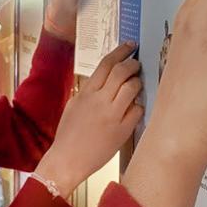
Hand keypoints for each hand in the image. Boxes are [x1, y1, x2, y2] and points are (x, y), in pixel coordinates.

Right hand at [35, 43, 141, 192]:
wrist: (68, 160)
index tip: (130, 46)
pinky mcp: (122, 130)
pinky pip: (138, 110)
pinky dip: (138, 106)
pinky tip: (134, 108)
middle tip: (136, 64)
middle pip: (122, 72)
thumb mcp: (74, 105)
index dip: (121, 51)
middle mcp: (99, 101)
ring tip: (137, 85)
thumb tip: (105, 79)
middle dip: (133, 64)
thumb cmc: (68, 134)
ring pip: (132, 88)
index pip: (106, 64)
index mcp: (86, 93)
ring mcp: (112, 115)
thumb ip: (89, 91)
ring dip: (138, 83)